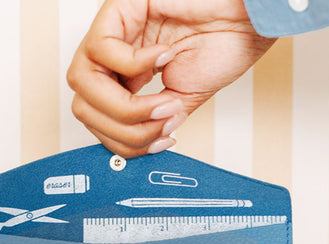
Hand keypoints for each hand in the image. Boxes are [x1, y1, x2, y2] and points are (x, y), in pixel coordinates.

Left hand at [67, 0, 274, 157]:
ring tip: (163, 101)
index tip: (159, 142)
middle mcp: (111, 60)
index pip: (98, 121)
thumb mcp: (181, 101)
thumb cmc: (221, 47)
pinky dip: (134, 64)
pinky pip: (101, 48)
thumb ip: (152, 124)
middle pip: (83, 107)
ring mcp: (112, 35)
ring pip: (82, 82)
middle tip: (162, 123)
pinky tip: (164, 56)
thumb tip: (138, 144)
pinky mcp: (118, 9)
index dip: (124, 142)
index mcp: (123, 80)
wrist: (246, 18)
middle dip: (124, 129)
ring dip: (125, 107)